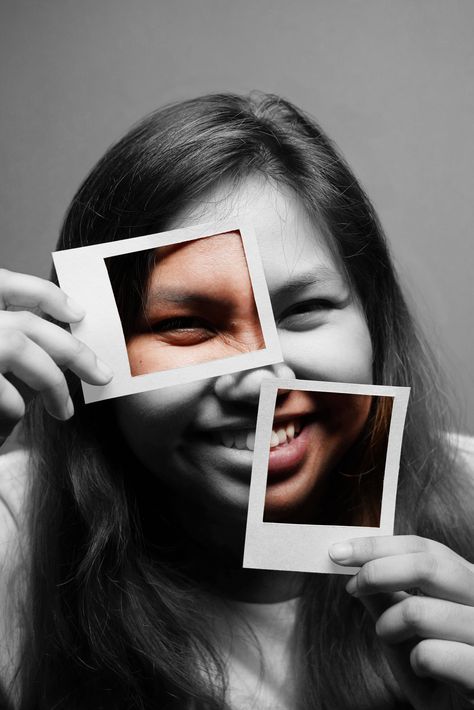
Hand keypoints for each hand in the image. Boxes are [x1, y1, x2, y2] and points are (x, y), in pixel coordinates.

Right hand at [0, 268, 112, 438]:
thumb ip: (7, 333)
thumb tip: (58, 350)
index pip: (7, 283)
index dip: (47, 295)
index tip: (78, 313)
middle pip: (27, 324)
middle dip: (73, 350)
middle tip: (102, 374)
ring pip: (19, 348)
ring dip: (52, 383)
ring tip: (65, 411)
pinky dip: (14, 405)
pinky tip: (17, 417)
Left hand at [329, 535, 473, 708]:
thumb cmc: (435, 674)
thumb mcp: (404, 629)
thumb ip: (385, 596)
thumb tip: (353, 563)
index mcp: (468, 582)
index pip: (425, 548)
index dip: (379, 546)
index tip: (340, 552)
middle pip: (427, 566)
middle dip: (377, 572)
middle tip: (352, 587)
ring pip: (419, 611)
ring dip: (389, 625)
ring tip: (388, 637)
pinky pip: (430, 653)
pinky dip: (413, 661)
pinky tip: (421, 670)